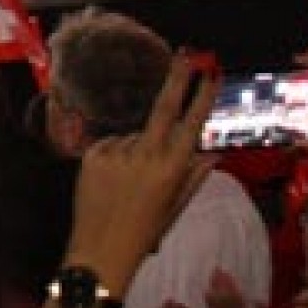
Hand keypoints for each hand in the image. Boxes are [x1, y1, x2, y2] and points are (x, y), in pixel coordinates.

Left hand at [67, 54, 214, 291]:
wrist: (100, 252)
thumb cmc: (143, 234)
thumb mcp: (175, 210)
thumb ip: (194, 179)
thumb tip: (215, 153)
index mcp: (170, 171)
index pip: (191, 126)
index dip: (202, 99)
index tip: (211, 75)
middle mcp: (145, 156)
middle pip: (163, 108)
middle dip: (177, 79)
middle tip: (187, 54)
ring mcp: (117, 152)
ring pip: (134, 137)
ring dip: (137, 149)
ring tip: (129, 183)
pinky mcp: (93, 153)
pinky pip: (111, 145)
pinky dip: (116, 156)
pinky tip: (113, 181)